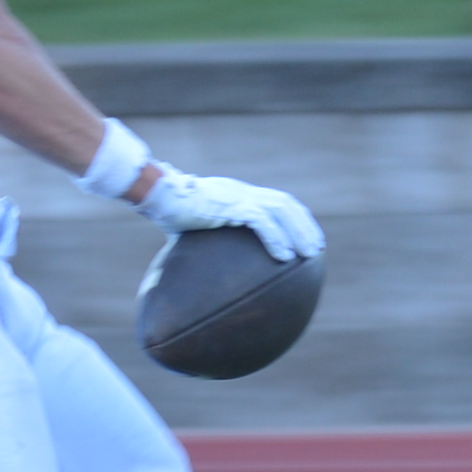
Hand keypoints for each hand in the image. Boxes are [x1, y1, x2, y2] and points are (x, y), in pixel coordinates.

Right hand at [123, 162, 323, 263]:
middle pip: (285, 203)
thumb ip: (199, 249)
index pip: (274, 201)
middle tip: (316, 249)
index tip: (305, 237)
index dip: (294, 217)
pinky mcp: (230, 204)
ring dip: (299, 232)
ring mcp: (237, 196)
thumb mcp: (189, 232)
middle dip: (304, 225)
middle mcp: (241, 192)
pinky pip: (261, 221)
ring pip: (280, 210)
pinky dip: (277, 238)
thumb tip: (191, 279)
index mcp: (236, 194)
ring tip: (309, 255)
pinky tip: (286, 257)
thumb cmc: (166, 213)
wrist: (155, 195)